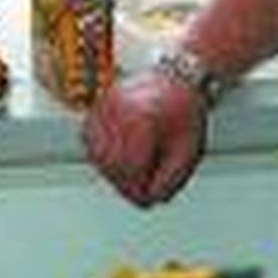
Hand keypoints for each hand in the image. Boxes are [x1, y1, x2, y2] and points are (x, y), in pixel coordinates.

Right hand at [81, 71, 206, 205]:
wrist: (177, 76)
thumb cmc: (185, 110)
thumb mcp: (188, 149)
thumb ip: (171, 179)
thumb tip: (152, 200)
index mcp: (143, 123)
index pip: (132, 171)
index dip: (138, 191)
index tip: (146, 201)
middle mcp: (120, 112)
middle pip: (111, 164)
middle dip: (124, 184)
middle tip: (137, 193)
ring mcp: (106, 106)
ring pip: (97, 152)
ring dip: (110, 171)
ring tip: (129, 178)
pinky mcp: (99, 104)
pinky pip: (89, 136)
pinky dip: (98, 152)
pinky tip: (113, 159)